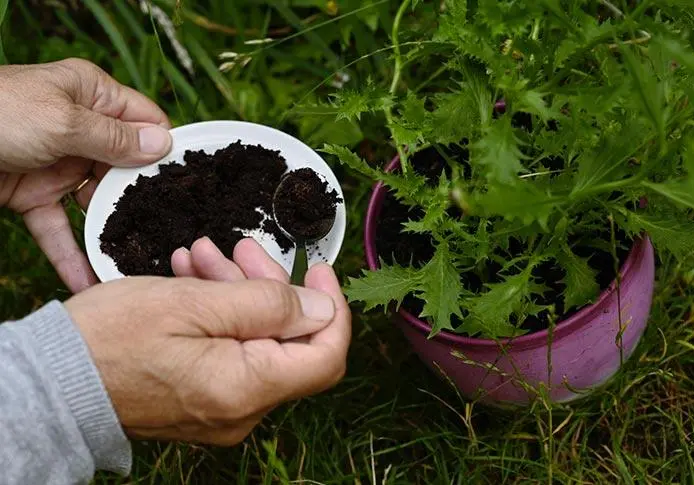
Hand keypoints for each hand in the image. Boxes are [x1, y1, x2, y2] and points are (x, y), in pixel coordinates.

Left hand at [0, 58, 171, 292]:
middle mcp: (81, 129)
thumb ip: (115, 139)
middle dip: (143, 201)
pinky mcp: (33, 195)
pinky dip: (70, 254)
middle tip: (170, 233)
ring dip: (111, 233)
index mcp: (92, 96)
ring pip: (96, 203)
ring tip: (136, 263)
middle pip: (126, 168)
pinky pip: (59, 227)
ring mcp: (59, 164)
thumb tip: (165, 145)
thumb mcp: (63, 122)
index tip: (189, 183)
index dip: (166, 149)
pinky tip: (87, 282)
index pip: (145, 121)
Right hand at [64, 238, 350, 444]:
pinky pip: (230, 353)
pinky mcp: (203, 400)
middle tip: (242, 247)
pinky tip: (195, 279)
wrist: (51, 383)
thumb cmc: (111, 339)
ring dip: (239, 292)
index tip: (319, 269)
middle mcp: (242, 409)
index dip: (332, 307)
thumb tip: (323, 308)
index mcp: (246, 388)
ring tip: (205, 256)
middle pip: (288, 342)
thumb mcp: (195, 303)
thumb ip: (268, 305)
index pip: (325, 356)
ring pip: (257, 341)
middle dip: (271, 286)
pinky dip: (221, 314)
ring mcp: (222, 409)